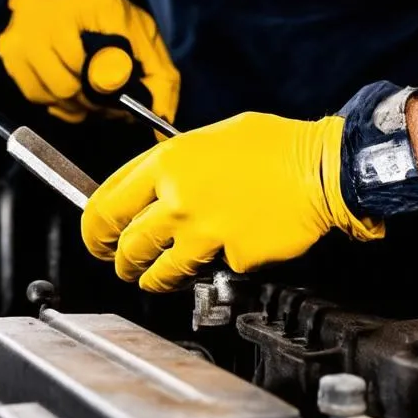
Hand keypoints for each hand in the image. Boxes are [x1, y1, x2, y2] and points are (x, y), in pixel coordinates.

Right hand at [0, 0, 179, 124]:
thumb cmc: (93, 15)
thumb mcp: (137, 32)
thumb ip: (160, 74)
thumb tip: (163, 119)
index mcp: (101, 4)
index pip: (114, 69)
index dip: (122, 92)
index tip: (128, 105)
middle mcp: (57, 16)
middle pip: (84, 88)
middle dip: (100, 101)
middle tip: (108, 98)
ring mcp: (28, 34)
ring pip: (60, 96)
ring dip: (78, 104)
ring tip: (86, 88)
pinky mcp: (9, 51)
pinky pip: (39, 98)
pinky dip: (57, 101)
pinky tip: (65, 83)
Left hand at [81, 112, 383, 291]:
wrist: (323, 167)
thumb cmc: (273, 148)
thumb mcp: (208, 138)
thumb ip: (172, 166)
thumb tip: (147, 191)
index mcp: (166, 163)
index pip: (106, 204)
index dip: (94, 229)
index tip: (96, 238)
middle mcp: (178, 198)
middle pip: (126, 244)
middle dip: (118, 261)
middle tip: (120, 264)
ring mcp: (204, 231)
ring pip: (159, 270)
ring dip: (152, 278)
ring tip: (154, 278)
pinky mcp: (233, 258)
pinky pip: (213, 272)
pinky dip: (217, 267)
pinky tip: (229, 250)